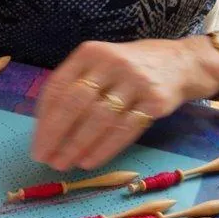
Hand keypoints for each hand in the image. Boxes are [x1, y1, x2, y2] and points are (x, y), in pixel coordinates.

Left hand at [31, 37, 218, 170]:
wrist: (181, 63)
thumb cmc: (128, 68)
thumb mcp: (100, 64)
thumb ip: (74, 86)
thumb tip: (44, 127)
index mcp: (90, 53)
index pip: (58, 87)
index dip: (44, 119)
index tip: (37, 143)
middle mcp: (111, 62)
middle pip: (75, 103)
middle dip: (55, 134)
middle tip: (44, 158)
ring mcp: (136, 81)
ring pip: (99, 119)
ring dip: (77, 146)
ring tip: (63, 164)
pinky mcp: (156, 101)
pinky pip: (125, 130)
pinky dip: (104, 149)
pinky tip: (89, 161)